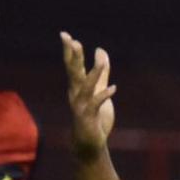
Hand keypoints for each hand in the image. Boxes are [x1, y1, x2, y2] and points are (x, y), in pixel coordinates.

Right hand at [62, 31, 115, 160]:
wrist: (89, 144)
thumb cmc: (93, 117)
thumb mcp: (99, 90)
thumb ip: (101, 72)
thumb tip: (101, 50)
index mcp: (78, 88)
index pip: (73, 66)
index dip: (70, 51)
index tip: (66, 35)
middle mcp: (76, 94)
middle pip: (74, 72)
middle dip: (73, 57)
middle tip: (72, 41)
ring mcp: (81, 106)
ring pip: (87, 87)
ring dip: (94, 74)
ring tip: (102, 61)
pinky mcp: (88, 118)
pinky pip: (96, 104)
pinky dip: (104, 96)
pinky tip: (114, 88)